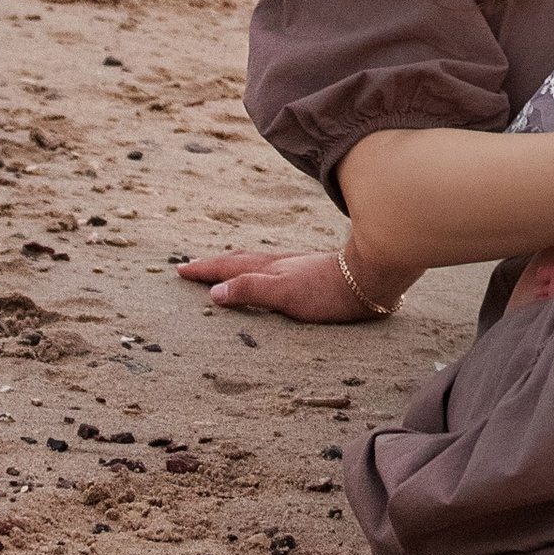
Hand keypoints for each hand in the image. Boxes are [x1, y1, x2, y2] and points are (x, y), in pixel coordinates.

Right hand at [175, 244, 397, 321]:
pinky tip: (269, 272)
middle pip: (241, 260)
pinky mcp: (312, 271)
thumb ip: (251, 291)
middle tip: (192, 266)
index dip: (205, 270)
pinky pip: (273, 266)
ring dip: (235, 264)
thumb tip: (214, 292)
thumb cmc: (329, 291)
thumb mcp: (285, 294)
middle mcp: (281, 263)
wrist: (372, 277)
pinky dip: (258, 268)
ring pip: (257, 261)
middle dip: (215, 264)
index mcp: (270, 269)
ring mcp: (297, 266)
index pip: (230, 268)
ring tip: (223, 267)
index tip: (181, 269)